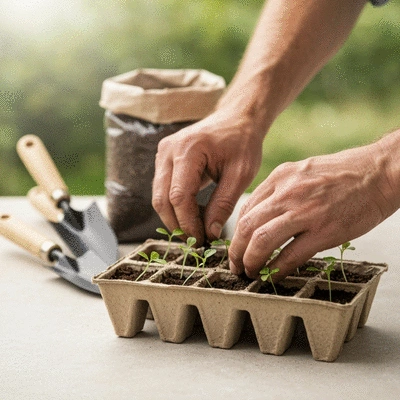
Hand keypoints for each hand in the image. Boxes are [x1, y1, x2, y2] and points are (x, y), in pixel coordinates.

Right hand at [152, 108, 264, 244]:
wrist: (236, 119)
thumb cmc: (242, 143)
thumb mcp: (240, 175)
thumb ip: (223, 204)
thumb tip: (210, 233)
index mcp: (188, 150)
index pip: (179, 196)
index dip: (188, 223)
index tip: (201, 240)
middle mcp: (168, 150)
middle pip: (162, 199)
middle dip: (177, 224)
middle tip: (196, 241)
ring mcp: (163, 154)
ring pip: (158, 196)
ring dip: (174, 217)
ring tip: (196, 231)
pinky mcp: (164, 159)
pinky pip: (163, 189)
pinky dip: (174, 206)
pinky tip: (192, 215)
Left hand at [228, 141, 397, 279]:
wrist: (379, 172)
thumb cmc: (343, 174)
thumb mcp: (302, 172)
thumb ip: (280, 191)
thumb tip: (262, 216)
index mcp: (280, 178)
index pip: (245, 210)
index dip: (236, 234)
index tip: (236, 247)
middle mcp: (287, 193)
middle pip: (246, 227)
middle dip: (236, 252)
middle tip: (236, 265)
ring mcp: (305, 212)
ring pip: (261, 241)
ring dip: (251, 262)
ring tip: (251, 273)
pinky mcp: (324, 231)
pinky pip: (290, 256)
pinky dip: (277, 270)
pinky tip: (274, 276)